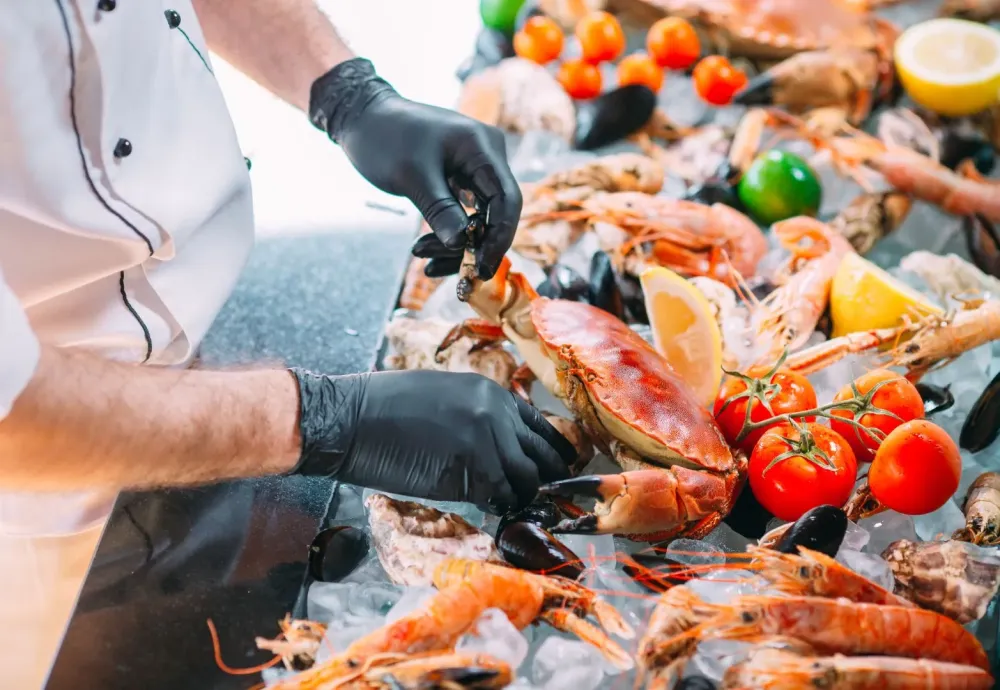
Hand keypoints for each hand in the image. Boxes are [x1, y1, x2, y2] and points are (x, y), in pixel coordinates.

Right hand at [290, 369, 574, 512]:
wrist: (351, 419)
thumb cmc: (384, 408)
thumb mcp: (444, 396)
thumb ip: (477, 415)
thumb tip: (500, 444)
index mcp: (491, 393)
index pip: (540, 427)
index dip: (549, 452)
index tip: (553, 470)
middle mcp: (497, 414)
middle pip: (542, 456)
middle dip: (544, 480)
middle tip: (539, 499)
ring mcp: (488, 442)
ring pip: (527, 481)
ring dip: (520, 498)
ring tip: (507, 506)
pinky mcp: (473, 471)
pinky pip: (501, 497)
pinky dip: (500, 508)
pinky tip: (490, 511)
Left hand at [310, 58, 521, 279]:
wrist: (361, 117)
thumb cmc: (384, 136)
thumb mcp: (411, 175)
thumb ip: (440, 209)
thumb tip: (461, 244)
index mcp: (482, 147)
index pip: (507, 199)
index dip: (499, 238)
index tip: (482, 269)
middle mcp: (486, 157)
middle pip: (495, 214)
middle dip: (471, 245)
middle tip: (438, 267)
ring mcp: (474, 169)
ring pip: (478, 219)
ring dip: (453, 244)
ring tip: (420, 257)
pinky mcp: (459, 181)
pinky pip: (463, 214)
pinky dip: (447, 234)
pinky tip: (425, 251)